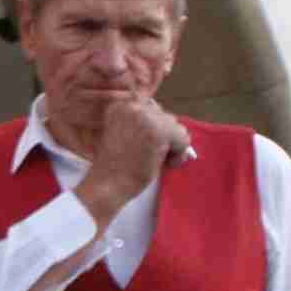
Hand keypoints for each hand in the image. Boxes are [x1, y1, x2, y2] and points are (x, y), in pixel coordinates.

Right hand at [78, 95, 194, 225]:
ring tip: (157, 161)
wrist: (106, 186)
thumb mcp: (119, 133)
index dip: (153, 127)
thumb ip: (137, 122)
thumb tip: (168, 121)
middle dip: (164, 136)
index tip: (145, 145)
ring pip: (177, 127)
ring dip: (171, 146)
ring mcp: (147, 117)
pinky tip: (165, 165)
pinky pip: (184, 139)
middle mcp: (133, 105)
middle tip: (151, 155)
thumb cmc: (112, 166)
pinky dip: (179, 155)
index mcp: (120, 105)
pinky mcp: (161, 132)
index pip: (152, 108)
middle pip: (165, 116)